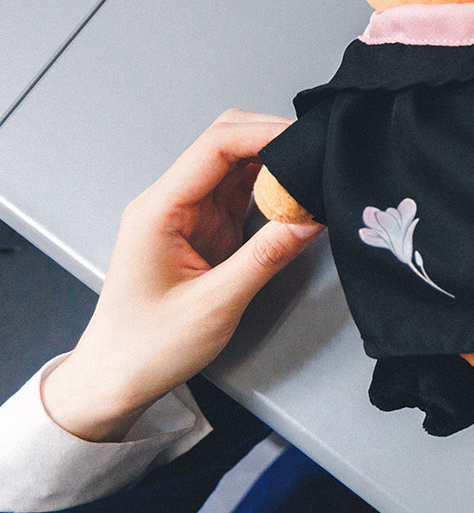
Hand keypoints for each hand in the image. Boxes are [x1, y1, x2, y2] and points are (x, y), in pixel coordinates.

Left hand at [41, 110, 323, 441]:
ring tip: (313, 174)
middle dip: (273, 139)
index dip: (263, 133)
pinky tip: (295, 197)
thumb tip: (309, 218)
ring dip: (275, 162)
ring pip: (237, 163)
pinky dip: (272, 187)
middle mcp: (170, 203)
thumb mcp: (214, 305)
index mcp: (158, 211)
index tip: (306, 138)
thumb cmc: (146, 347)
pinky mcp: (205, 228)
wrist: (116, 378)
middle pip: (225, 142)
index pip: (214, 146)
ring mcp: (188, 214)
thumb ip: (265, 257)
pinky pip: (241, 191)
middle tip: (318, 153)